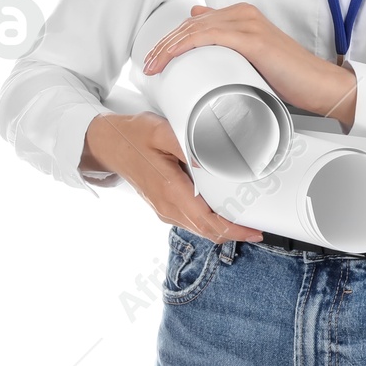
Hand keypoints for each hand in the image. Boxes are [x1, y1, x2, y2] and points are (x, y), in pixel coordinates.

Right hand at [81, 111, 262, 241]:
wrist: (107, 145)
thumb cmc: (133, 137)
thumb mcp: (161, 132)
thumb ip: (188, 144)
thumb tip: (211, 159)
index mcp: (170, 191)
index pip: (208, 222)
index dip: (234, 230)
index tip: (254, 231)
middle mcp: (167, 206)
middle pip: (207, 231)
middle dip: (234, 233)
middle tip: (258, 228)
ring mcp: (164, 209)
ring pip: (200, 229)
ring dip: (223, 229)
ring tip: (246, 220)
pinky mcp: (164, 206)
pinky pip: (191, 221)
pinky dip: (210, 222)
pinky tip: (223, 212)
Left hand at [139, 3, 357, 124]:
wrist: (318, 85)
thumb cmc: (288, 77)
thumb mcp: (252, 58)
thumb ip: (233, 47)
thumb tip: (207, 42)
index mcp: (242, 16)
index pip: (195, 21)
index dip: (171, 38)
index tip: (154, 58)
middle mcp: (244, 14)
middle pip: (191, 24)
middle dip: (163, 44)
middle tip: (147, 66)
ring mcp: (249, 24)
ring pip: (195, 29)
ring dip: (168, 47)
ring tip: (153, 66)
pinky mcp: (253, 39)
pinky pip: (209, 36)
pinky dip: (186, 45)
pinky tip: (171, 56)